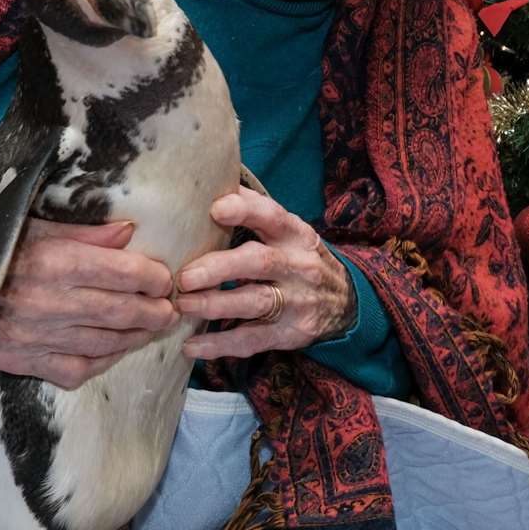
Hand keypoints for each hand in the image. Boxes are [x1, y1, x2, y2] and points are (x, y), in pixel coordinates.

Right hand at [0, 210, 178, 389]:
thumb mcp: (31, 222)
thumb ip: (83, 233)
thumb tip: (128, 233)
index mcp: (48, 260)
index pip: (117, 271)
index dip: (150, 277)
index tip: (166, 279)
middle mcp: (40, 301)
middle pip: (116, 311)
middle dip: (152, 312)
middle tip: (172, 311)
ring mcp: (28, 335)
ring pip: (100, 342)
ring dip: (134, 338)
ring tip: (153, 329)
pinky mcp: (15, 359)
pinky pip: (72, 369)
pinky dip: (100, 362)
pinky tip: (115, 351)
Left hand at [175, 186, 356, 359]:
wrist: (345, 302)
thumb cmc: (299, 258)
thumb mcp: (288, 231)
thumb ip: (255, 212)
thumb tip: (215, 183)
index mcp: (294, 234)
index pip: (271, 216)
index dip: (245, 210)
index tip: (216, 208)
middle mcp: (298, 265)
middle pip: (259, 262)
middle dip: (219, 268)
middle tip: (185, 276)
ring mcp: (296, 302)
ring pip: (255, 302)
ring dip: (215, 305)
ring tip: (183, 306)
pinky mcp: (290, 333)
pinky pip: (253, 340)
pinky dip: (220, 345)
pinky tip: (192, 346)